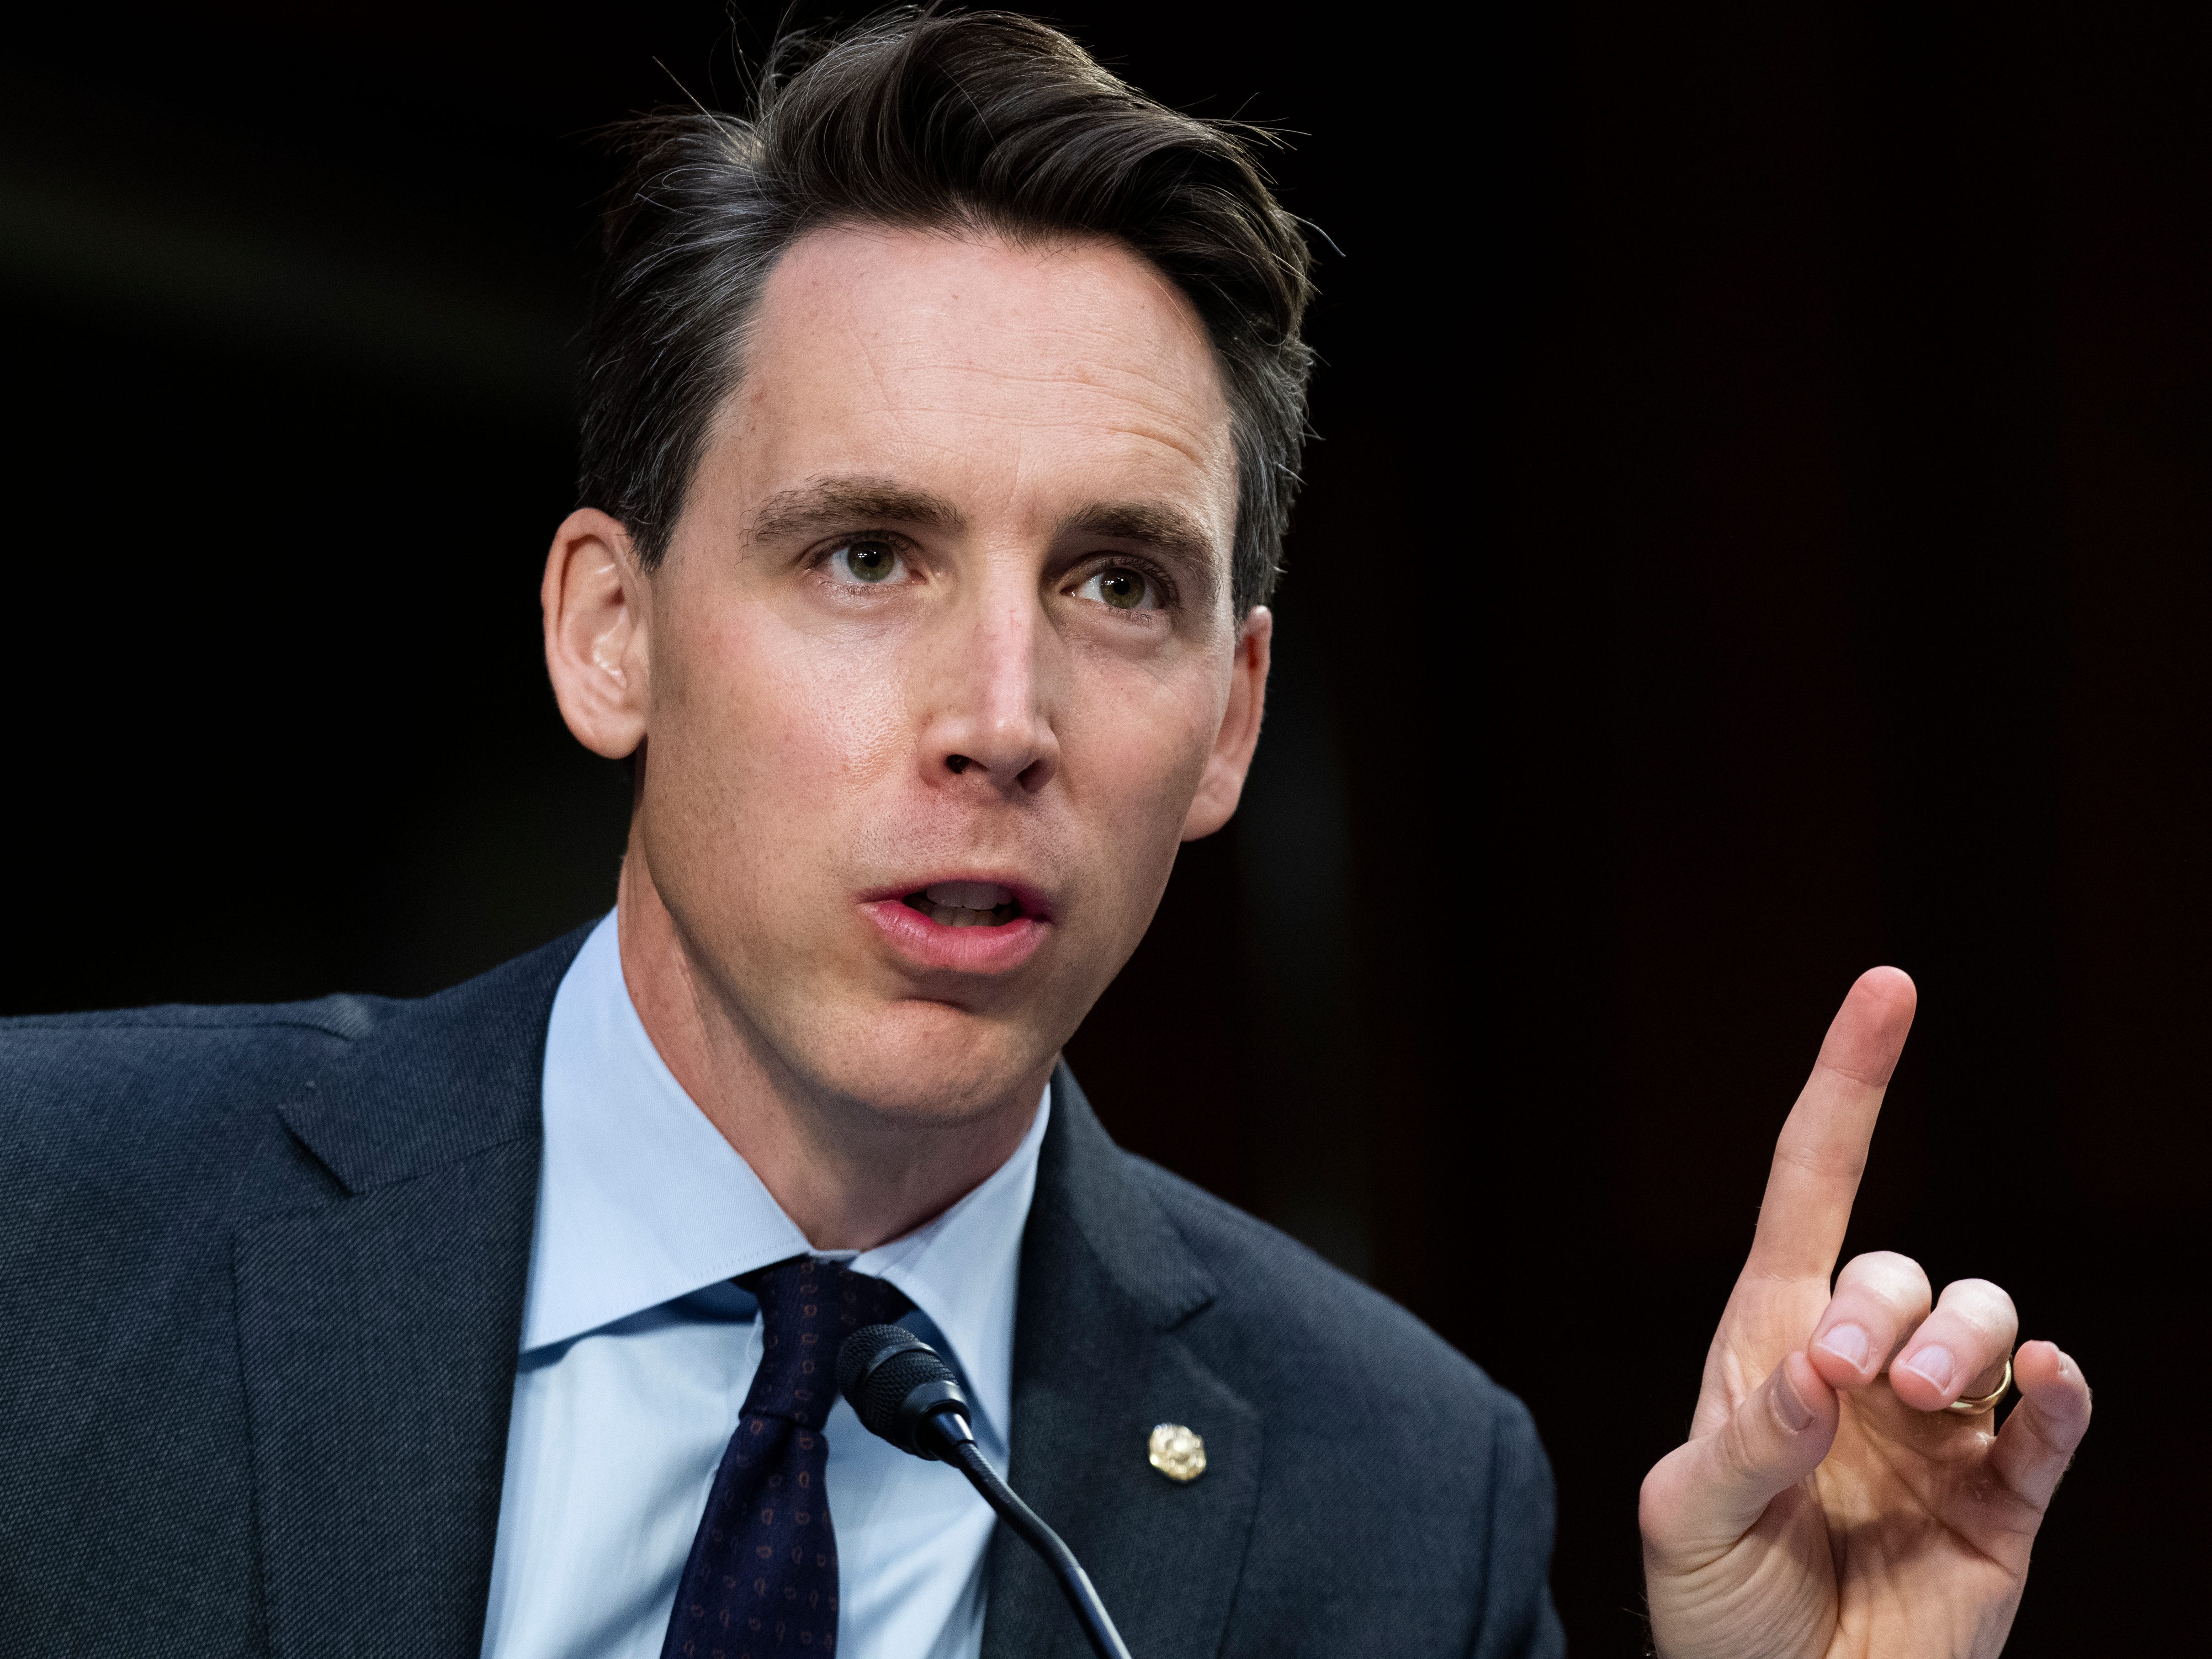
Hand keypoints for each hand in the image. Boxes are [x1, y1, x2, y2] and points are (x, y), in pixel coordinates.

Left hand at [1639, 969, 2092, 1658]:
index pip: (1812, 1184)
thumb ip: (1742, 1445)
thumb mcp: (1687, 1520)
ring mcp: (1940, 1429)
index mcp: (1771, 1344)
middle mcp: (1863, 1365)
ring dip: (1964, 1339)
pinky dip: (2058, 1395)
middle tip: (1847, 1379)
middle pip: (1902, 1267)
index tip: (1888, 989)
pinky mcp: (2005, 1497)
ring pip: (1987, 1321)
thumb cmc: (1717, 1608)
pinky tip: (2043, 1386)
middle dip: (1883, 1305)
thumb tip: (1815, 1376)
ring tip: (1917, 1398)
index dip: (1849, 1084)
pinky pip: (2050, 1421)